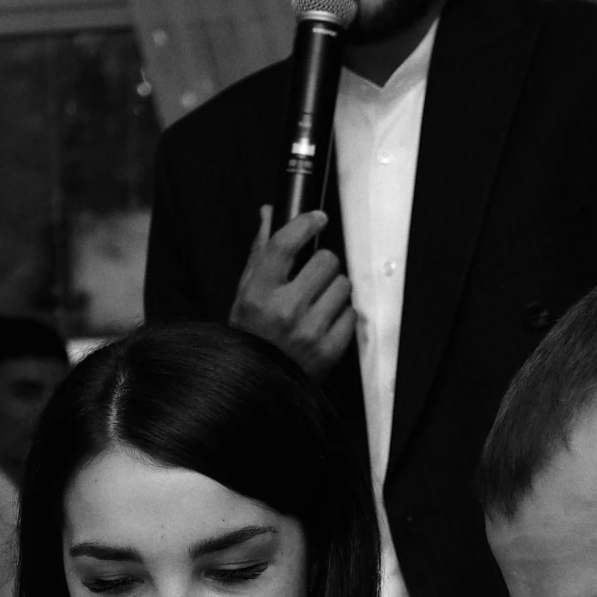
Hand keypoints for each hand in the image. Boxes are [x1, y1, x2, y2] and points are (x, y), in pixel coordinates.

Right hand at [230, 207, 355, 376]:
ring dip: (333, 289)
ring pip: (343, 285)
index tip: (317, 218)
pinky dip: (341, 315)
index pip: (285, 244)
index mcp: (258, 293)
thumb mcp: (245, 293)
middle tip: (314, 276)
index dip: (305, 223)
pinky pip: (351, 314)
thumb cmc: (251, 335)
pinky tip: (325, 322)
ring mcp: (309, 332)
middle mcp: (284, 311)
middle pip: (326, 261)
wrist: (258, 383)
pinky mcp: (329, 350)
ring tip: (317, 302)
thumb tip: (270, 213)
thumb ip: (260, 252)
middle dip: (323, 264)